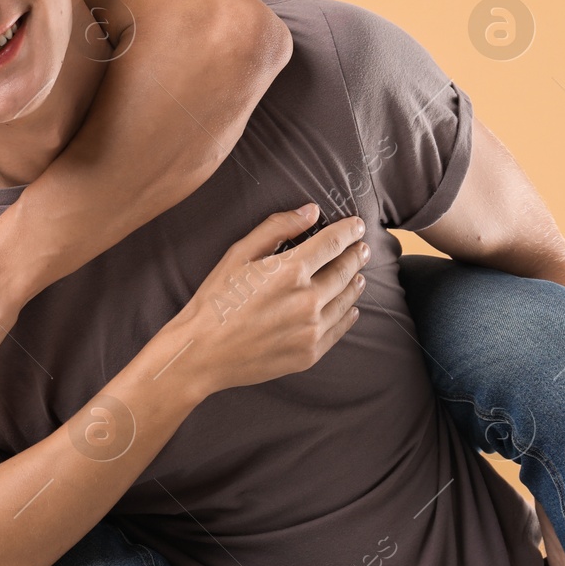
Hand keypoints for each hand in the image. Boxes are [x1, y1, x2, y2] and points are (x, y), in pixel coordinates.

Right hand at [164, 204, 368, 397]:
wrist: (202, 354)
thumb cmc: (215, 301)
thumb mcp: (238, 255)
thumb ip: (276, 228)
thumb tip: (311, 212)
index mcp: (290, 271)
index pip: (332, 243)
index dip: (348, 231)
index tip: (356, 226)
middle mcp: (307, 300)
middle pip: (344, 271)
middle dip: (355, 256)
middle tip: (362, 249)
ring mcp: (311, 330)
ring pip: (346, 300)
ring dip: (355, 283)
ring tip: (358, 275)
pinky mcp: (309, 354)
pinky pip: (339, 329)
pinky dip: (348, 315)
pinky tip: (350, 309)